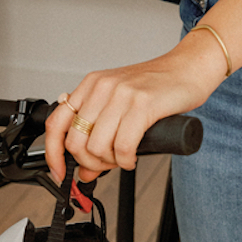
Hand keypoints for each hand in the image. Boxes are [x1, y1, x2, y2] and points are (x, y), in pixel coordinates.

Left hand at [44, 32, 226, 183]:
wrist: (189, 68)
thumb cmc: (157, 87)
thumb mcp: (120, 106)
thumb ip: (99, 135)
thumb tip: (84, 171)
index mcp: (91, 85)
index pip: (56, 122)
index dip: (53, 153)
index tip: (59, 173)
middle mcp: (102, 87)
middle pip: (76, 141)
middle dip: (89, 163)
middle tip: (106, 165)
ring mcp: (121, 94)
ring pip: (98, 147)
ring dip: (110, 163)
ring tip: (123, 158)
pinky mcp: (142, 104)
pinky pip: (123, 146)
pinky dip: (127, 160)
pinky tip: (133, 157)